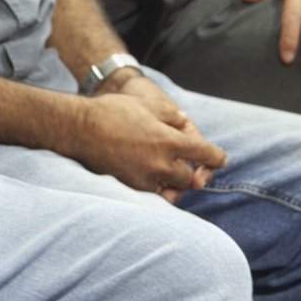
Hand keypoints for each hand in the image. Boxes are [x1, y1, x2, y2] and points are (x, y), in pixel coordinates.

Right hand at [72, 89, 227, 198]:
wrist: (79, 128)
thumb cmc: (113, 111)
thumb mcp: (149, 105)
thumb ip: (173, 116)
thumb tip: (184, 124)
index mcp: (169, 141)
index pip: (205, 154)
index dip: (217, 157)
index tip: (220, 160)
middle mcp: (160, 164)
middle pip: (190, 178)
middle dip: (193, 172)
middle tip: (190, 166)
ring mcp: (144, 178)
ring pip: (172, 191)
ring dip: (176, 184)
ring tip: (172, 176)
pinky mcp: (130, 187)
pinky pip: (153, 195)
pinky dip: (158, 190)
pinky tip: (154, 181)